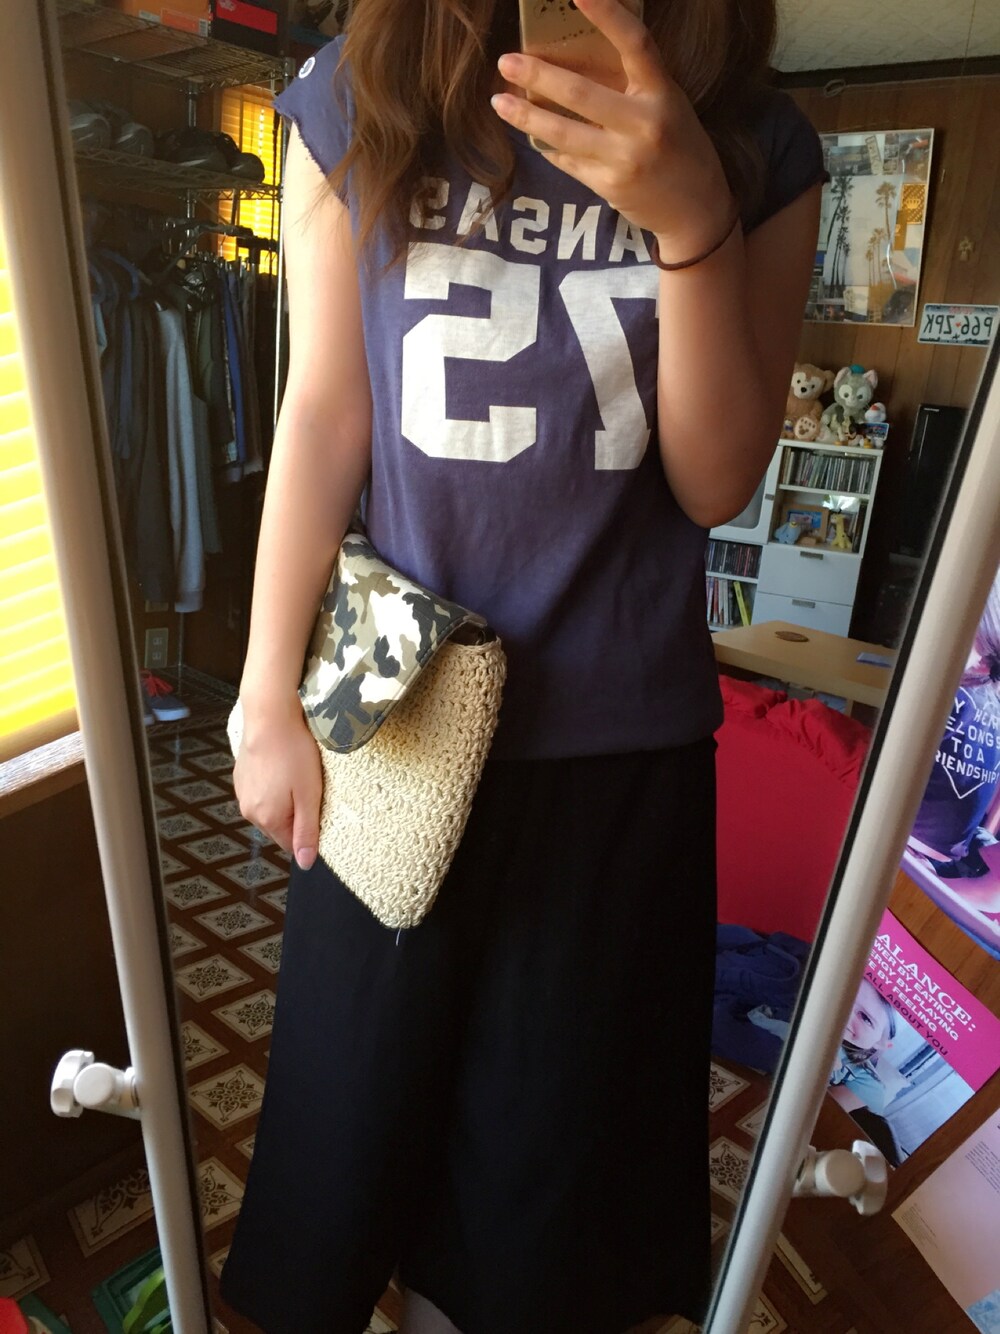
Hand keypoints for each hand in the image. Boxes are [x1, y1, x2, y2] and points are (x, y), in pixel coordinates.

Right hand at [233, 700, 321, 870]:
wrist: (269, 716)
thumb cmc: (293, 753)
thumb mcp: (309, 795)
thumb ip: (307, 832)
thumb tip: (305, 864)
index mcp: (267, 819)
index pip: (290, 844)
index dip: (307, 831)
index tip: (318, 810)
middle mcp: (249, 811)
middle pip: (279, 826)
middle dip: (296, 814)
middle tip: (310, 789)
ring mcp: (242, 792)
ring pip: (270, 807)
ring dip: (285, 798)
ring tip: (297, 774)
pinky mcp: (241, 775)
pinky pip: (262, 790)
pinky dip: (274, 784)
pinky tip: (283, 765)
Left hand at [491, 0, 734, 261]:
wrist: (695, 209)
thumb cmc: (678, 146)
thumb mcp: (667, 105)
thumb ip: (632, 85)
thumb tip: (576, 60)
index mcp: (662, 93)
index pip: (635, 44)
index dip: (608, 14)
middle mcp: (644, 124)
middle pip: (581, 94)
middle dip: (538, 76)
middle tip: (506, 61)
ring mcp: (624, 159)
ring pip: (563, 134)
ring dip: (526, 116)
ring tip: (499, 102)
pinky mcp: (609, 186)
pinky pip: (567, 161)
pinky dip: (547, 147)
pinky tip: (531, 136)